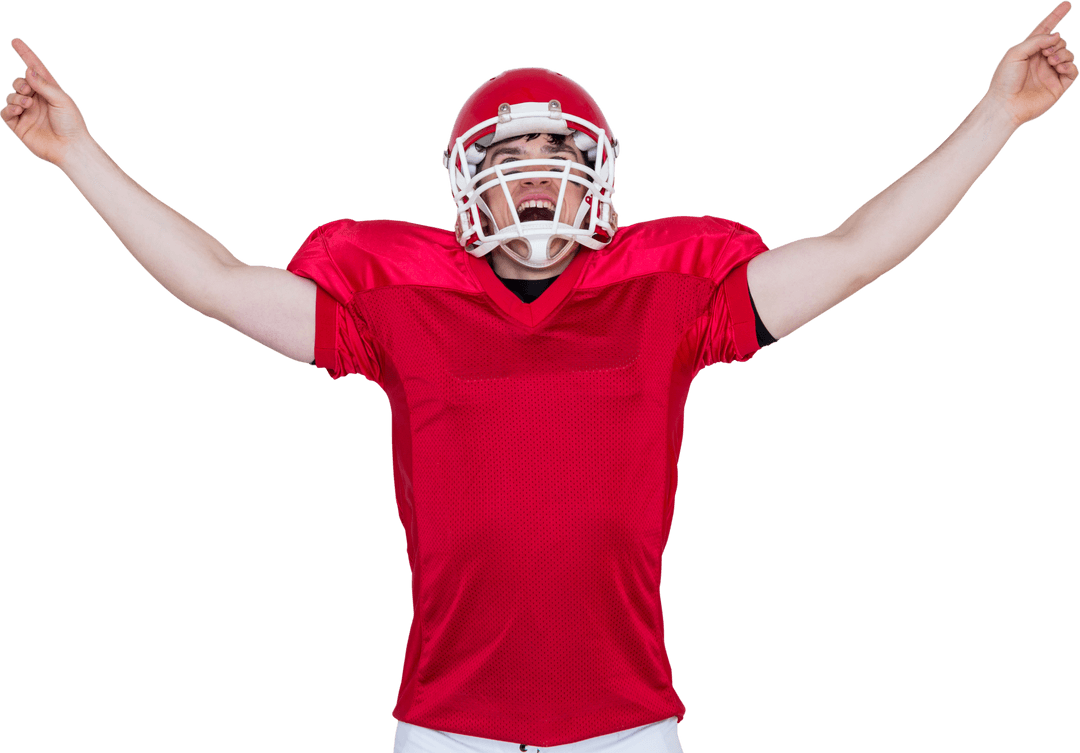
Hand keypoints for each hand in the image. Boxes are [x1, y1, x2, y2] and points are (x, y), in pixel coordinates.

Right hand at [3, 38, 92, 166]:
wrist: (70, 148)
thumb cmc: (71, 124)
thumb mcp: (61, 100)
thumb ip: (44, 84)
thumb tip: (28, 69)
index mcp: (49, 91)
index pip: (35, 69)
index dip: (25, 55)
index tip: (15, 40)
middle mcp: (37, 100)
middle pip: (19, 83)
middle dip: (20, 84)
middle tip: (28, 92)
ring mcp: (27, 112)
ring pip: (11, 96)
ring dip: (16, 97)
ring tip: (26, 104)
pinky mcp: (19, 125)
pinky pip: (6, 113)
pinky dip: (8, 108)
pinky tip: (17, 110)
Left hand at [985, 1, 1076, 127]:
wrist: (1006, 105)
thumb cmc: (1005, 80)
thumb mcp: (1016, 53)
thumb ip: (1037, 40)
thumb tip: (1057, 35)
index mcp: (1029, 51)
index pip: (1045, 31)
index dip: (1055, 17)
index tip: (1067, 4)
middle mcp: (1040, 61)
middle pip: (1059, 42)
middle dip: (1057, 43)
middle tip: (1046, 53)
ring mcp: (1050, 73)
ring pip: (1068, 54)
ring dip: (1063, 53)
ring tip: (1051, 61)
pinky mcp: (1058, 86)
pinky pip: (1073, 70)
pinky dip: (1069, 65)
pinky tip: (1059, 68)